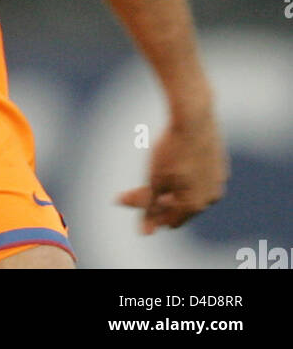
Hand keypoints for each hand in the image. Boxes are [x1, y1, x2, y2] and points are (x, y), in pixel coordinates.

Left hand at [116, 109, 228, 233]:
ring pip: (189, 191)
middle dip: (156, 200)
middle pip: (179, 205)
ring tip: (154, 177)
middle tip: (132, 191)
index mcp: (194, 205)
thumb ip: (150, 208)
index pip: (169, 220)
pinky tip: (173, 165)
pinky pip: (199, 177)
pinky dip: (184, 175)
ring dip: (171, 189)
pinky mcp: (220, 164)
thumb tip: (145, 233)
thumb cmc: (171, 149)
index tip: (129, 199)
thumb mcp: (154, 180)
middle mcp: (210, 197)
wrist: (194, 116)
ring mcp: (217, 180)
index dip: (149, 214)